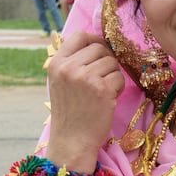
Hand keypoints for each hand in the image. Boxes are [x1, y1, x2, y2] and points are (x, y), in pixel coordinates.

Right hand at [44, 31, 124, 166]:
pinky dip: (118, 87)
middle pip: (100, 48)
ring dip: (113, 75)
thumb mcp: (61, 82)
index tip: (100, 51)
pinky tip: (107, 99)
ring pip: (112, 62)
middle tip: (103, 79)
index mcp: (56, 63)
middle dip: (107, 61)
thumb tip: (97, 43)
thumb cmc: (70, 112)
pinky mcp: (102, 89)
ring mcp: (85, 77)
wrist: (72, 140)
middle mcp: (69, 67)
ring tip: (103, 91)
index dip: (94, 40)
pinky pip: (119, 77)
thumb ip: (73, 62)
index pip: (79, 35)